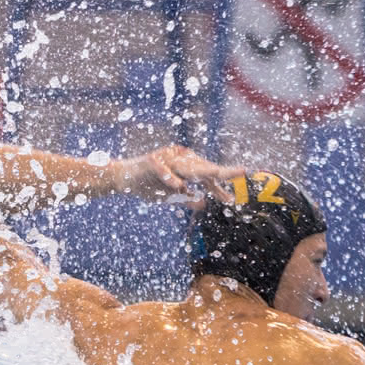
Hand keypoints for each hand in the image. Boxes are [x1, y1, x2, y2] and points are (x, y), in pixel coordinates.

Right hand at [112, 146, 242, 203]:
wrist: (123, 178)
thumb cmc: (148, 184)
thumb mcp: (170, 195)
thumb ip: (186, 198)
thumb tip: (203, 205)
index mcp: (185, 166)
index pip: (206, 177)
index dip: (218, 188)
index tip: (230, 200)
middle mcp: (178, 159)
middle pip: (203, 167)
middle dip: (221, 172)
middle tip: (241, 172)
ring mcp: (165, 158)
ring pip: (185, 166)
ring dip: (201, 170)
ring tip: (216, 174)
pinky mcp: (151, 161)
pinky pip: (162, 170)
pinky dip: (169, 177)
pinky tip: (179, 185)